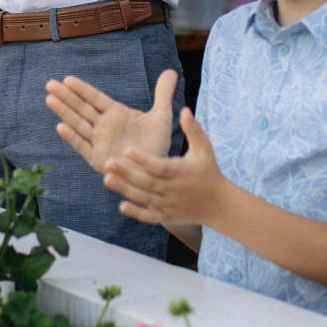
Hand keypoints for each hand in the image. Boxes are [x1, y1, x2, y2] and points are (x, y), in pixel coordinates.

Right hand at [46, 69, 177, 174]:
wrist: (156, 169)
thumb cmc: (157, 144)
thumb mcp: (161, 116)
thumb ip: (162, 94)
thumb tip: (171, 71)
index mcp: (115, 113)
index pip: (95, 98)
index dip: (81, 89)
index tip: (67, 79)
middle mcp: (103, 126)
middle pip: (82, 108)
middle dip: (66, 96)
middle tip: (50, 84)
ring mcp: (99, 142)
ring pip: (78, 124)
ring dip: (64, 112)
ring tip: (50, 99)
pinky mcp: (98, 159)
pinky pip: (83, 146)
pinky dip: (72, 137)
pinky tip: (61, 127)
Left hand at [101, 107, 227, 226]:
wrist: (219, 205)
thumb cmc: (209, 171)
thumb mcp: (204, 148)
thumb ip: (193, 129)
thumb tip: (185, 109)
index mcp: (182, 171)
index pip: (160, 166)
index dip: (143, 159)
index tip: (126, 150)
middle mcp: (174, 189)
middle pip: (148, 182)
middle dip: (127, 173)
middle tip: (107, 162)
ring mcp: (169, 204)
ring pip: (145, 198)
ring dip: (125, 190)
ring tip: (106, 179)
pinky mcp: (167, 216)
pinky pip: (150, 217)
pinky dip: (136, 213)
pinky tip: (121, 206)